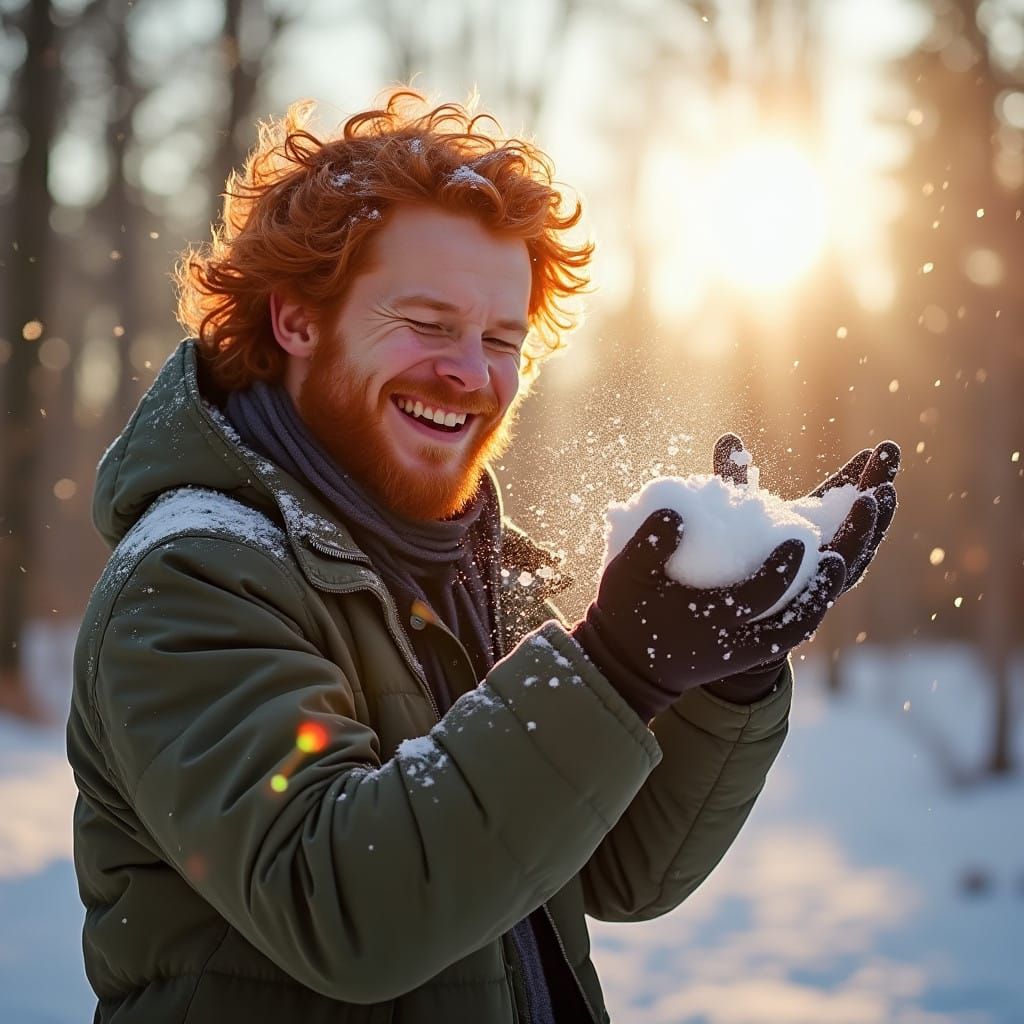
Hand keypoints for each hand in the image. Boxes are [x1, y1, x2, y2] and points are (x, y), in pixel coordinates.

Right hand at [571, 510, 844, 720]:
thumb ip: (649, 544)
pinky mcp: (745, 656)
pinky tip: (814, 588)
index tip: (796, 539)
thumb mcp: (626, 575)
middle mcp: (735, 644)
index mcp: (709, 621)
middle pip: (794, 623)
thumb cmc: (626, 614)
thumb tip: (675, 513)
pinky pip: (784, 636)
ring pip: (795, 631)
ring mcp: (743, 654)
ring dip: (818, 601)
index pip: (758, 596)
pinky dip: (803, 613)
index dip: (781, 569)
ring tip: (835, 567)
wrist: (626, 667)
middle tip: (834, 555)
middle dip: (817, 588)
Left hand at [714, 433, 899, 593]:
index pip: (847, 495)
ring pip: (858, 550)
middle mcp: (824, 550)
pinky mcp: (808, 603)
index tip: (880, 447)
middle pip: (861, 517)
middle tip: (889, 454)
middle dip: (878, 485)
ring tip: (879, 492)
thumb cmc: (730, 559)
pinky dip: (846, 563)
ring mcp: (820, 577)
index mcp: (813, 525)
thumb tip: (729, 436)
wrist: (720, 619)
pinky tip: (854, 543)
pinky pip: (833, 584)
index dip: (864, 472)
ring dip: (871, 523)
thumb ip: (734, 476)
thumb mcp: (735, 513)